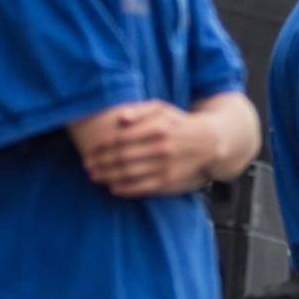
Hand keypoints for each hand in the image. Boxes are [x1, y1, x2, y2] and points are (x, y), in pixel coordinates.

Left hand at [69, 101, 220, 197]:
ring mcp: (166, 165)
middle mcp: (162, 146)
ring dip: (108, 176)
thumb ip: (140, 110)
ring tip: (95, 177)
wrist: (209, 142)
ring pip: (129, 173)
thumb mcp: (162, 109)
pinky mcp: (170, 180)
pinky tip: (113, 188)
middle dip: (101, 162)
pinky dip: (125, 189)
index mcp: (157, 127)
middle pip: (122, 157)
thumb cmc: (179, 123)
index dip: (102, 146)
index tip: (91, 150)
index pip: (121, 137)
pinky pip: (142, 187)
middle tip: (88, 166)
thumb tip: (120, 118)